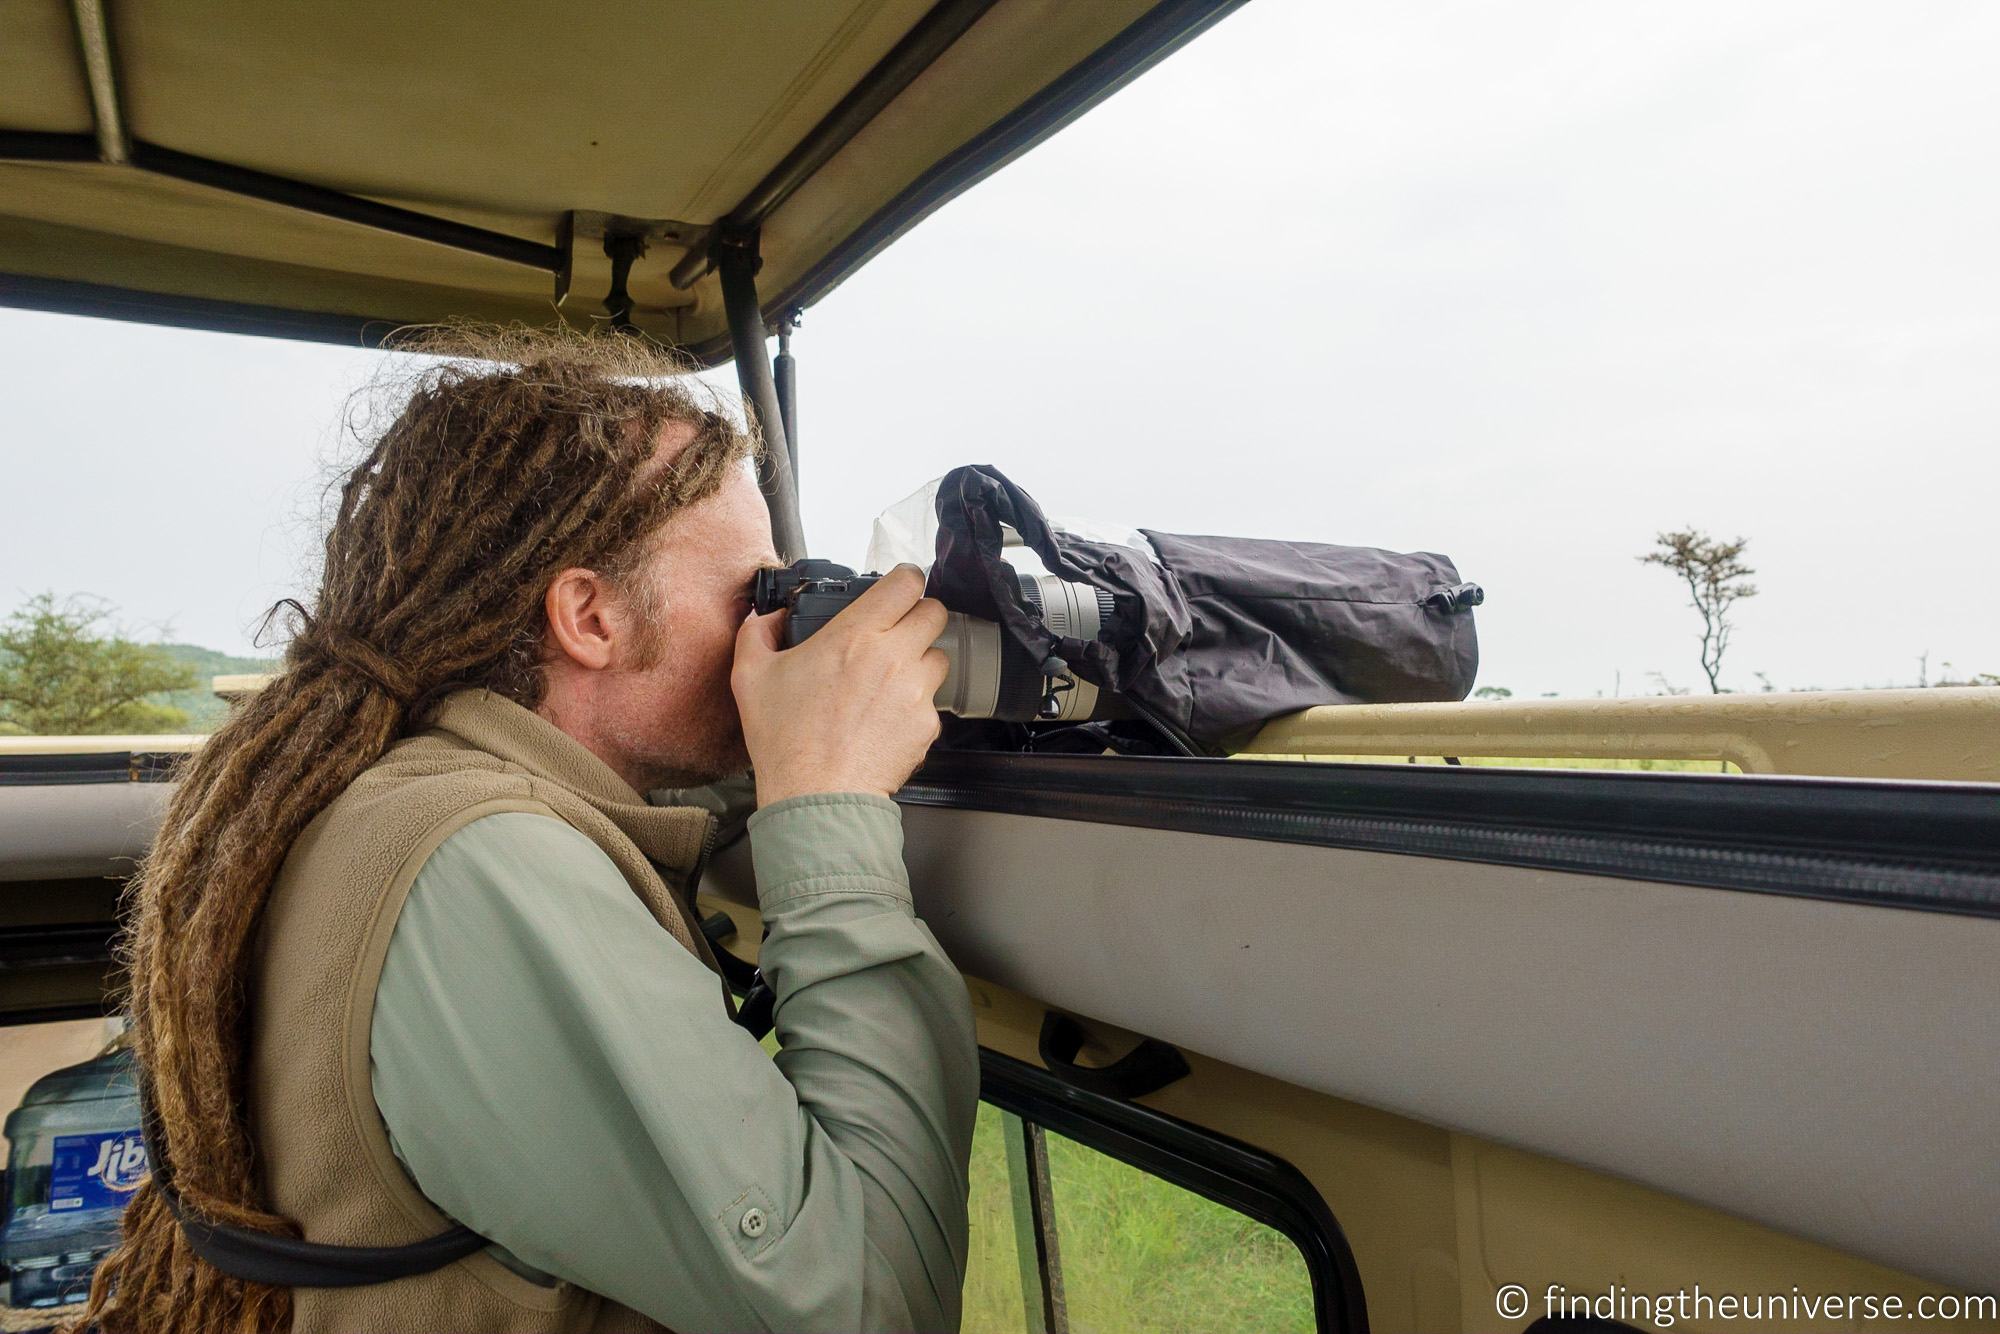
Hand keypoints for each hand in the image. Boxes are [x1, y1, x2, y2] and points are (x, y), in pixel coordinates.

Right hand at [732, 565, 949, 805]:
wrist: (816, 797)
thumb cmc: (786, 741)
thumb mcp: (750, 677)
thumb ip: (757, 633)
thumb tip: (766, 618)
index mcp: (855, 635)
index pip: (906, 583)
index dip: (905, 580)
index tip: (898, 588)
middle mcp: (894, 657)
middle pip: (935, 612)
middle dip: (918, 616)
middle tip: (898, 631)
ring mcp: (915, 692)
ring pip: (939, 657)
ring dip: (920, 661)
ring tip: (890, 680)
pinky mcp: (927, 725)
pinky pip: (933, 701)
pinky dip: (916, 704)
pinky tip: (887, 718)